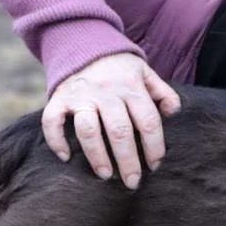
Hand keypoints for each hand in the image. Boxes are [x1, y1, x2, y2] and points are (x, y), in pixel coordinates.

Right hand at [42, 53, 180, 188]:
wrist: (85, 42)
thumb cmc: (120, 67)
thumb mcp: (146, 73)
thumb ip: (163, 93)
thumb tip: (173, 113)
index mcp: (131, 87)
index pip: (147, 122)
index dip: (154, 146)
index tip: (155, 165)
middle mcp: (106, 92)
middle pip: (120, 131)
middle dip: (128, 161)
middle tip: (132, 182)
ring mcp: (81, 96)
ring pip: (88, 130)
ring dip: (97, 156)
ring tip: (105, 175)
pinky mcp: (59, 98)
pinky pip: (52, 121)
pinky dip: (56, 140)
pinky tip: (66, 157)